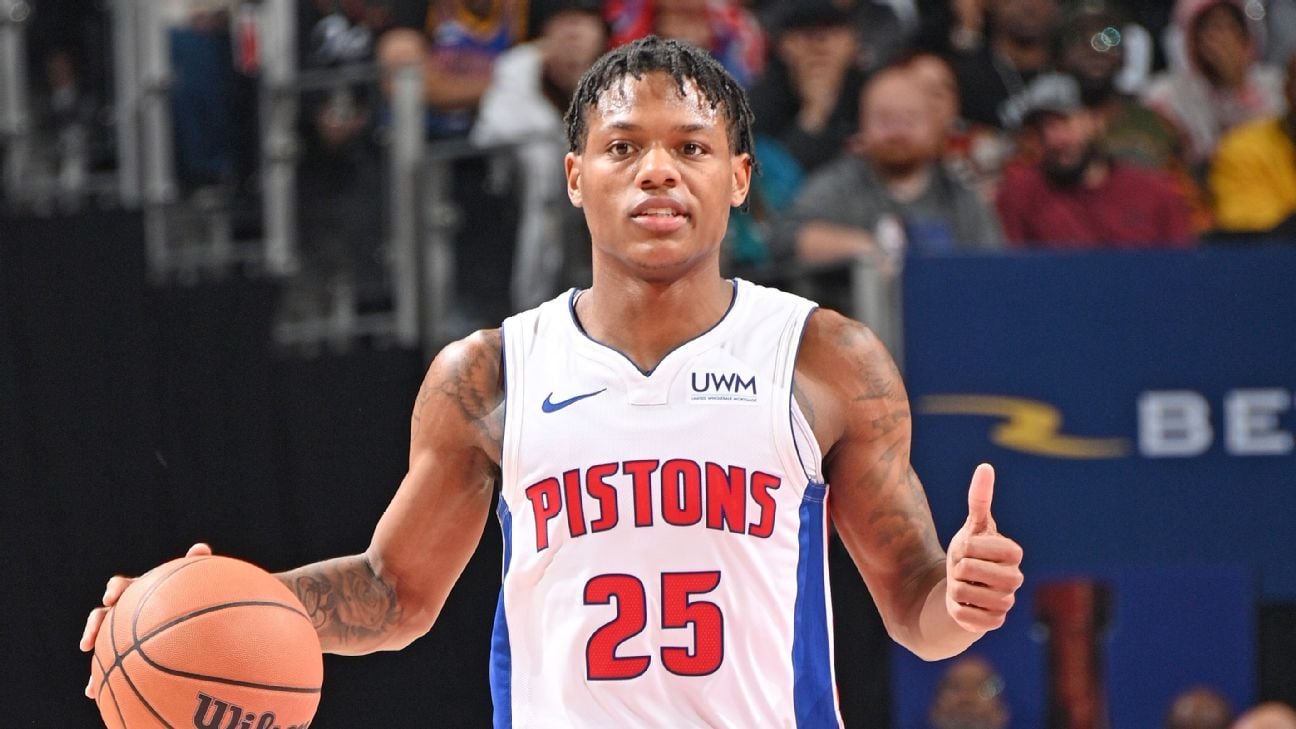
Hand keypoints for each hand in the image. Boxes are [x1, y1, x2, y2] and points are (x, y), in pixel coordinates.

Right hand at [80, 543, 212, 697]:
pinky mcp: (125, 654)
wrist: (194, 618)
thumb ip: (195, 567)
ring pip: (103, 647)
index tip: (111, 598)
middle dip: (95, 627)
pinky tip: (95, 694)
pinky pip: (112, 667)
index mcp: (138, 592)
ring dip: (95, 663)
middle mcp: (125, 612)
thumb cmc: (192, 595)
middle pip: (103, 617)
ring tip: (91, 682)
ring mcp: (122, 634)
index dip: (114, 590)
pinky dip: (101, 680)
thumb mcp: (194, 582)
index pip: (121, 587)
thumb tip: (200, 548)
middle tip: (90, 641)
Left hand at [945, 464, 1023, 632]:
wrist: (962, 588)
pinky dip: (957, 610)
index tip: (968, 549)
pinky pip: (966, 617)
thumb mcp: (971, 527)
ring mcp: (1006, 602)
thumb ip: (979, 498)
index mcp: (1013, 553)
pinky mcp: (994, 623)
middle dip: (956, 568)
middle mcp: (1015, 579)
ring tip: (964, 586)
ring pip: (963, 593)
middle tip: (963, 569)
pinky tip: (964, 606)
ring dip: (954, 589)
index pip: (978, 547)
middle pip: (968, 570)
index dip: (965, 547)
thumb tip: (985, 466)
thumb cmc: (969, 553)